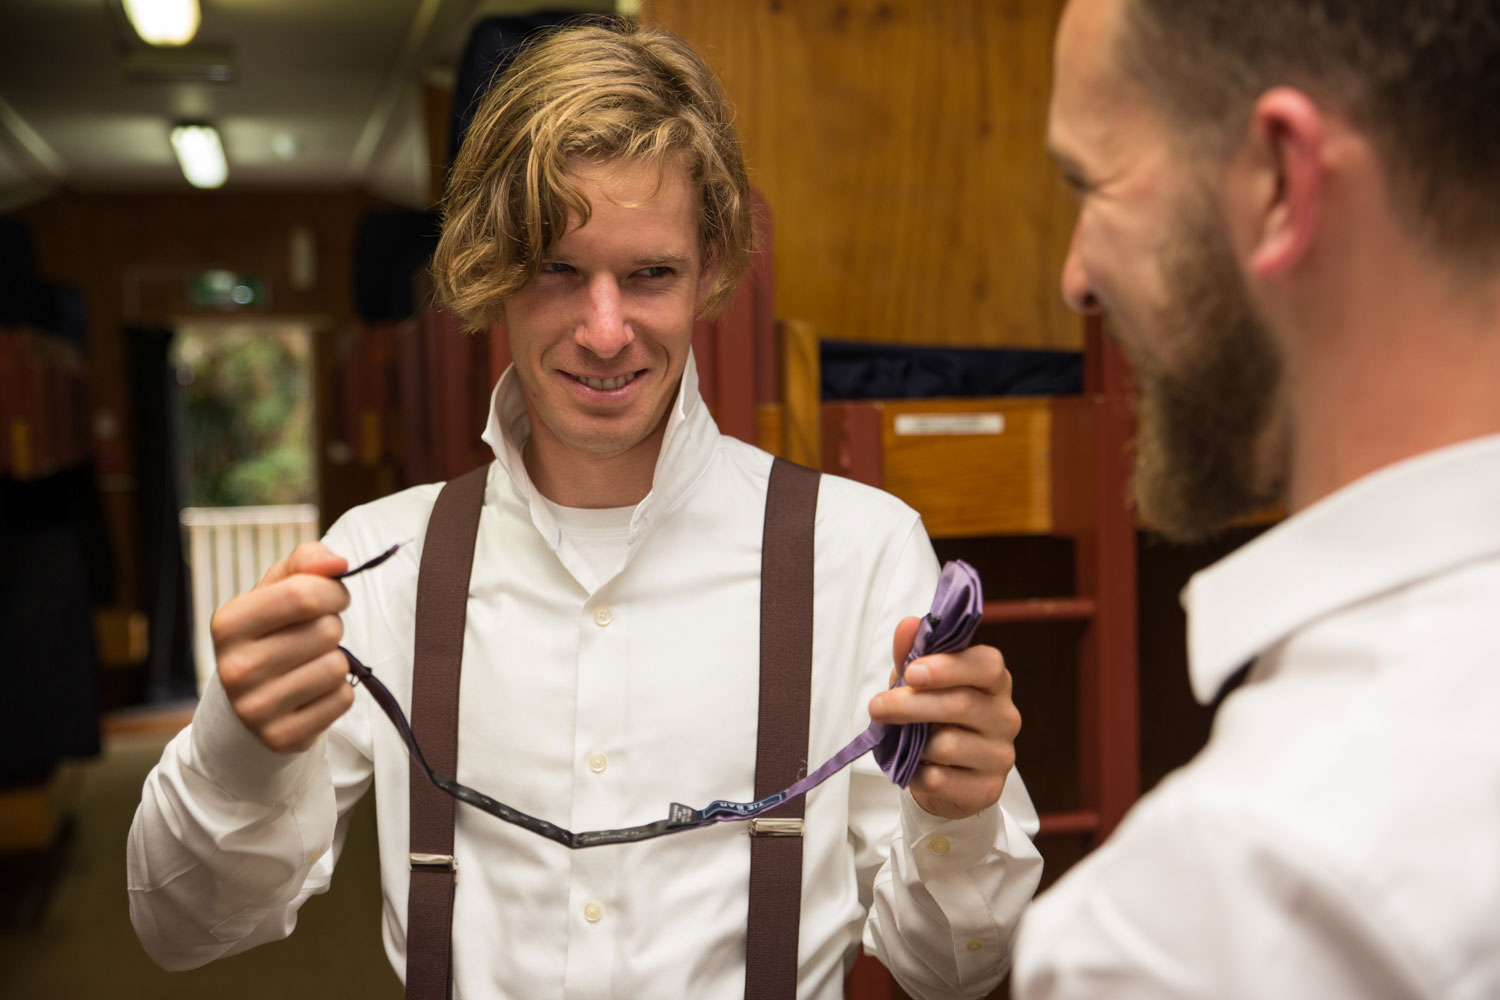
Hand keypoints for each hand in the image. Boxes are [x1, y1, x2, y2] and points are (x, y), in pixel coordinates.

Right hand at [209, 542, 353, 752]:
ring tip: (312, 664)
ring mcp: (254, 708)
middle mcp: (234, 668)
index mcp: (228, 623)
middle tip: (315, 637)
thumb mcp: (278, 590)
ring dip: (337, 662)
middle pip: (326, 631)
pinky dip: (339, 693)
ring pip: (336, 668)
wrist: (252, 701)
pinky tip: (314, 693)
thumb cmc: (272, 633)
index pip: (304, 593)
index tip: (334, 598)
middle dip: (333, 628)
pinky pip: (341, 700)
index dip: (333, 592)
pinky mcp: (281, 737)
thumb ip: (307, 563)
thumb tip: (337, 563)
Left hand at [868, 617, 1020, 818]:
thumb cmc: (932, 717)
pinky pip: (942, 779)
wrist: (945, 774)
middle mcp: (1005, 716)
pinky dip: (916, 773)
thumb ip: (912, 653)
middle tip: (877, 706)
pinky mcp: (989, 789)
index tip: (911, 672)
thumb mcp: (918, 682)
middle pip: (960, 704)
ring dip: (912, 743)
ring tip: (898, 740)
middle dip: (911, 705)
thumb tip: (908, 625)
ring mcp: (1001, 754)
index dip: (947, 667)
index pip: (986, 664)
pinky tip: (912, 768)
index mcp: (993, 681)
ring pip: (949, 745)